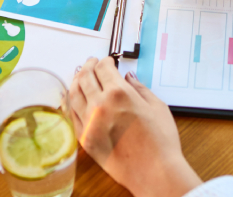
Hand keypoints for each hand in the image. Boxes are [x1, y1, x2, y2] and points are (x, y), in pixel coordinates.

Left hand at [70, 57, 201, 196]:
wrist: (154, 171)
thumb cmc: (160, 142)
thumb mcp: (157, 106)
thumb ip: (140, 88)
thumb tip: (129, 77)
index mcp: (119, 93)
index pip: (103, 68)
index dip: (105, 61)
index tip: (108, 61)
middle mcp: (100, 106)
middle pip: (85, 77)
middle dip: (89, 66)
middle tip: (92, 63)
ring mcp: (89, 123)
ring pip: (74, 94)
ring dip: (77, 81)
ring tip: (81, 76)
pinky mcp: (84, 139)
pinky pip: (73, 114)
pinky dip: (72, 102)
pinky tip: (77, 98)